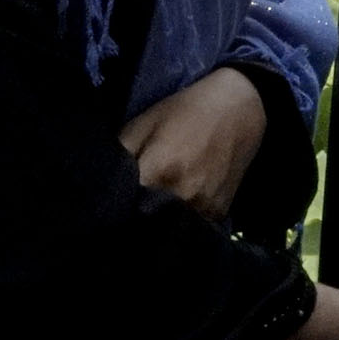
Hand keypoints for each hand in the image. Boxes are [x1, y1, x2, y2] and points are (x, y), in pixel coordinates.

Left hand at [118, 66, 271, 218]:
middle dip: (133, 222)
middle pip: (147, 226)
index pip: (123, 210)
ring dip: (158, 226)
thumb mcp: (142, 125)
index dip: (112, 213)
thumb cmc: (184, 111)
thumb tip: (100, 193)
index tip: (104, 213)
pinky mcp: (219, 214)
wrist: (238, 108)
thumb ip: (118, 158)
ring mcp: (204, 209)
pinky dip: (181, 224)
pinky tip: (176, 211)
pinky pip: (192, 229)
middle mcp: (183, 196)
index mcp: (158, 172)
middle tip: (127, 214)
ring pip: (170, 232)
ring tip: (150, 213)